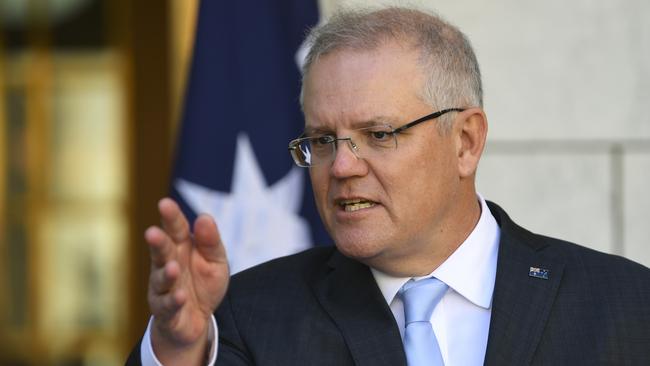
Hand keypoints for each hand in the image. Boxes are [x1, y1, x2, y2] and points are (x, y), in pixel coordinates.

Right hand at [146, 198, 229, 363]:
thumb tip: (204, 217)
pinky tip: (180, 295)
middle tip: (152, 233)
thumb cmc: (203, 284)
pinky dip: (173, 301)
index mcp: (180, 247)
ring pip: (161, 279)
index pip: (175, 229)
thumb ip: (210, 241)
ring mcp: (163, 289)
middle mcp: (167, 265)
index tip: (165, 204)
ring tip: (172, 267)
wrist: (197, 320)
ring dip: (166, 274)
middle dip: (157, 243)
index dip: (170, 217)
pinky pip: (168, 306)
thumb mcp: (215, 260)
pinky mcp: (166, 311)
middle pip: (161, 251)